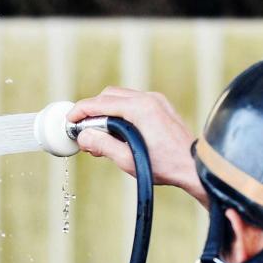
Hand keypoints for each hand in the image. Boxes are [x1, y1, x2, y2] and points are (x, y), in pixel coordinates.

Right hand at [68, 87, 206, 205]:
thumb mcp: (126, 159)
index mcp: (139, 109)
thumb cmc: (164, 165)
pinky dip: (118, 113)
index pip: (100, 103)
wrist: (194, 166)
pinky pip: (132, 103)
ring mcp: (156, 101)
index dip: (80, 111)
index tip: (68, 122)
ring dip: (104, 112)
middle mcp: (148, 99)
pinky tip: (115, 134)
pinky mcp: (160, 107)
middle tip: (82, 132)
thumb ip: (102, 145)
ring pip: (120, 98)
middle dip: (91, 111)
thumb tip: (83, 136)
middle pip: (108, 95)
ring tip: (98, 137)